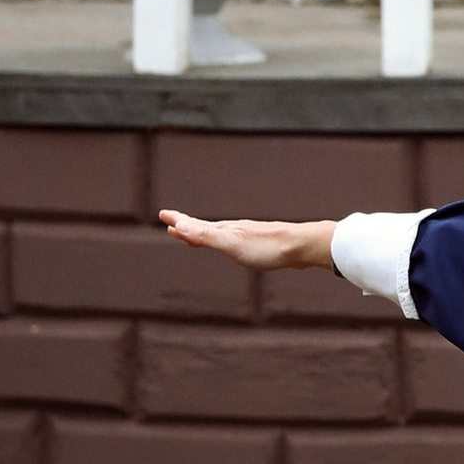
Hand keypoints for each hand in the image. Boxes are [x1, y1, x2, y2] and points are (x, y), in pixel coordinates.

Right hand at [158, 210, 337, 272]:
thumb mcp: (231, 244)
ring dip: (204, 235)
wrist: (301, 246)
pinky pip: (235, 242)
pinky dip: (224, 243)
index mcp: (226, 230)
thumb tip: (179, 226)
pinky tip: (232, 247)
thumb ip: (206, 237)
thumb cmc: (267, 247)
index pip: (196, 225)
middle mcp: (235, 229)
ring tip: (194, 238)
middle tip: (173, 225)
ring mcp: (248, 236)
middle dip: (188, 227)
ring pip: (220, 234)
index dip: (179, 221)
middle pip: (206, 227)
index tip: (163, 215)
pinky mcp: (260, 244)